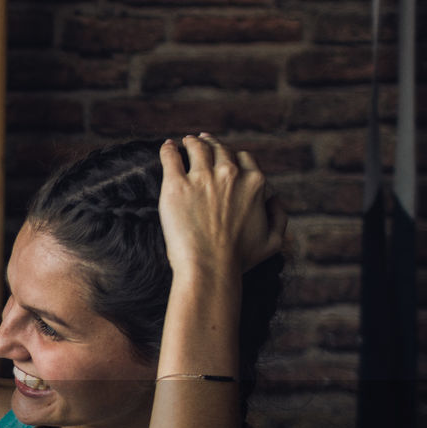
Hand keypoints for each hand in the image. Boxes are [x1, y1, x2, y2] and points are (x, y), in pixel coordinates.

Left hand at [158, 134, 285, 276]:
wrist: (210, 268)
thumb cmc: (239, 260)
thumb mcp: (273, 241)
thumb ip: (279, 217)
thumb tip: (275, 200)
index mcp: (254, 183)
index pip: (244, 158)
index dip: (233, 156)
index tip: (224, 157)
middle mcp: (230, 175)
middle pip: (220, 150)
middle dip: (211, 144)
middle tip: (201, 141)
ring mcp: (202, 178)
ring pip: (197, 148)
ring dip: (191, 143)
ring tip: (184, 142)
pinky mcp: (176, 186)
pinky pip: (171, 157)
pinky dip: (168, 149)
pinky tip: (167, 146)